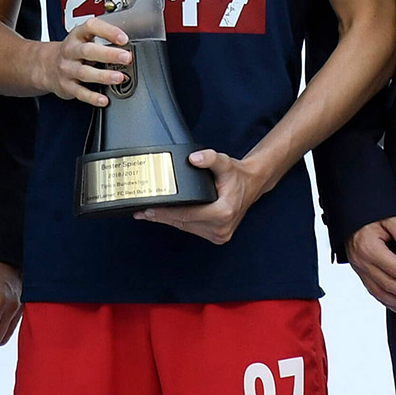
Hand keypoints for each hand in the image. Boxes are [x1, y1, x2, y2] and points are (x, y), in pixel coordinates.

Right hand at [38, 17, 130, 105]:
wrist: (47, 66)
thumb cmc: (74, 52)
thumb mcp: (84, 39)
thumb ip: (103, 41)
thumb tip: (129, 49)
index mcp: (78, 35)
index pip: (91, 27)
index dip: (108, 31)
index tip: (123, 38)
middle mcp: (71, 51)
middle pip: (88, 51)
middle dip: (109, 54)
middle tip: (126, 58)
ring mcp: (67, 68)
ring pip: (85, 72)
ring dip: (103, 76)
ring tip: (118, 78)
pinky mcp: (66, 85)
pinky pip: (80, 92)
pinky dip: (92, 97)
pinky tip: (103, 99)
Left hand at [139, 150, 268, 244]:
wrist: (253, 185)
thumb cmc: (237, 176)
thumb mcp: (225, 162)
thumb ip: (210, 158)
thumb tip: (193, 158)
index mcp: (223, 212)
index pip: (187, 215)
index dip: (166, 212)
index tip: (149, 209)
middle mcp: (221, 227)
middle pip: (183, 223)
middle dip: (162, 217)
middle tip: (142, 212)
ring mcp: (220, 234)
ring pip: (186, 228)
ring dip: (169, 221)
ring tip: (150, 214)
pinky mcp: (218, 236)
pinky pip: (193, 230)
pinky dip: (180, 223)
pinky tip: (167, 217)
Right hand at [347, 217, 395, 312]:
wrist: (351, 213)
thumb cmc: (371, 214)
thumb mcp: (391, 218)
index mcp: (370, 248)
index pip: (395, 269)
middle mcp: (362, 261)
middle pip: (387, 284)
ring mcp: (359, 268)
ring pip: (379, 291)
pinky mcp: (359, 270)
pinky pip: (371, 289)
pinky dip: (385, 300)